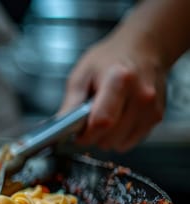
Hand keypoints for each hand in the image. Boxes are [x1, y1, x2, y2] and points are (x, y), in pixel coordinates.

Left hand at [58, 32, 165, 151]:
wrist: (143, 48)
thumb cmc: (111, 58)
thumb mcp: (82, 73)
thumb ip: (71, 102)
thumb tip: (59, 126)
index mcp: (119, 80)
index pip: (102, 121)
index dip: (85, 134)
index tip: (76, 134)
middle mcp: (141, 95)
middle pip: (110, 136)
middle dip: (93, 136)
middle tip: (86, 122)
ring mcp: (151, 108)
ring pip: (120, 143)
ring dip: (106, 138)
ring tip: (103, 117)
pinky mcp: (156, 117)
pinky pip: (131, 141)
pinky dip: (119, 137)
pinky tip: (117, 119)